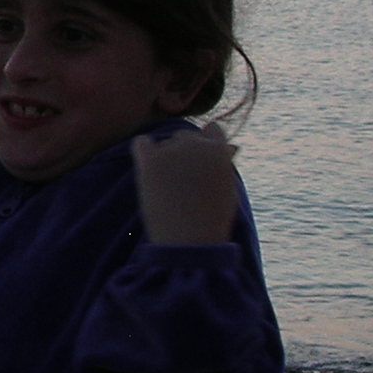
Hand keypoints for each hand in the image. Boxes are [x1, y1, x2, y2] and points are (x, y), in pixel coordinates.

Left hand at [131, 123, 238, 245]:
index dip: (207, 145)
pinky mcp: (150, 161)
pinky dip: (143, 151)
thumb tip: (230, 147)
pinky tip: (148, 168)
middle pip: (186, 136)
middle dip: (185, 152)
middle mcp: (196, 144)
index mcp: (220, 150)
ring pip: (165, 143)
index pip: (213, 131)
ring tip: (169, 186)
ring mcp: (172, 151)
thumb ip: (224, 164)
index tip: (201, 162)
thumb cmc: (212, 219)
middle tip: (183, 180)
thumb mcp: (226, 188)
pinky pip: (141, 143)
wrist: (190, 241)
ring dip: (166, 156)